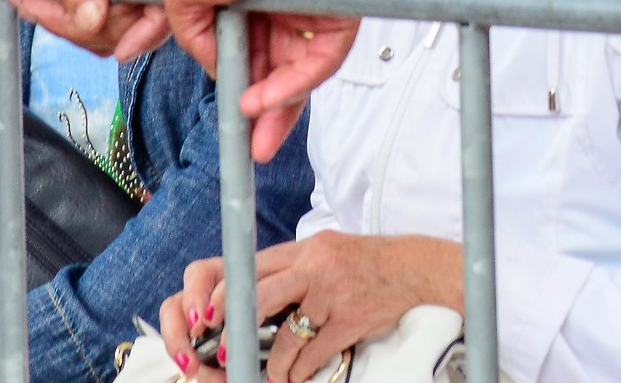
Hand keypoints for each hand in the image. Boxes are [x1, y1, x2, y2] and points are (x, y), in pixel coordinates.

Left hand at [0, 0, 178, 58]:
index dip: (149, 30)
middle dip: (80, 26)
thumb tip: (93, 21)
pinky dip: (71, 24)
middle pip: (135, 24)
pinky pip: (105, 27)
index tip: (118, 50)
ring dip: (68, 26)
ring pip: (116, 31)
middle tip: (33, 2)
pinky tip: (45, 1)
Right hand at [162, 0, 358, 160]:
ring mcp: (313, 15)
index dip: (250, 101)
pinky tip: (272, 94)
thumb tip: (218, 75)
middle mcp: (287, 18)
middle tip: (256, 149)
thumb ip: (198, 42)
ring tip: (253, 118)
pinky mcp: (338, 10)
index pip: (260, 69)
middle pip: (286, 78)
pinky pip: (325, 57)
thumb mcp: (185, 0)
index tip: (238, 131)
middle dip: (271, 117)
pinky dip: (300, 80)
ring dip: (280, 102)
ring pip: (304, 73)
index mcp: (256, 16)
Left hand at [167, 235, 457, 382]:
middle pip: (261, 294)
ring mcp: (332, 293)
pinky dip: (301, 369)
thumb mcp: (325, 251)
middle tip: (225, 349)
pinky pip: (315, 351)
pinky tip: (297, 376)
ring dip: (274, 363)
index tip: (209, 314)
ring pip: (287, 333)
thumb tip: (253, 290)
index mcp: (304, 249)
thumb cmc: (364, 262)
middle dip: (237, 326)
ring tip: (271, 375)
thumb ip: (292, 267)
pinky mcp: (350, 319)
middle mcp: (314, 267)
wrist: (411, 268)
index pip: (252, 266)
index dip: (226, 292)